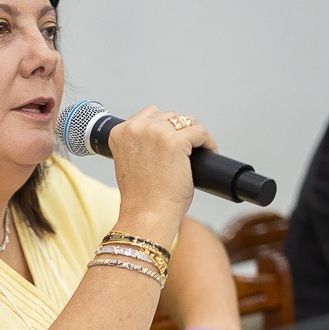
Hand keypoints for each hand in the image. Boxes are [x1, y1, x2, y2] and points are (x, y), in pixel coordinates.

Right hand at [108, 107, 216, 229]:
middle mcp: (136, 128)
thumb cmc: (141, 197)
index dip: (164, 127)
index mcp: (119, 132)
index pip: (149, 114)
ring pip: (186, 121)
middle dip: (179, 131)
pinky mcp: (176, 142)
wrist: (147, 215)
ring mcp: (156, 133)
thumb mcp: (129, 163)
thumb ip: (138, 144)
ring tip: (198, 151)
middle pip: (169, 116)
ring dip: (193, 135)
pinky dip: (208, 142)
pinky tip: (209, 152)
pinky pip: (200, 132)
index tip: (172, 140)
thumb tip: (162, 135)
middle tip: (186, 150)